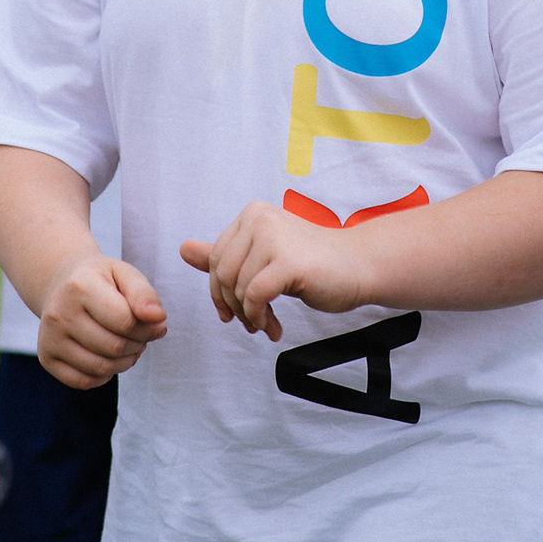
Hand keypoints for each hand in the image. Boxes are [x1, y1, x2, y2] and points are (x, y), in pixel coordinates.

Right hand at [35, 253, 166, 388]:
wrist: (61, 284)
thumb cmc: (100, 281)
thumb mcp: (125, 275)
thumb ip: (144, 294)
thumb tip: (158, 318)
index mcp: (79, 287)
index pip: (125, 321)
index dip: (148, 327)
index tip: (155, 322)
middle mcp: (58, 314)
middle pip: (114, 347)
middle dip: (138, 344)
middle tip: (141, 335)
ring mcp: (49, 338)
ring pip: (101, 368)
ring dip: (125, 362)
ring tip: (128, 345)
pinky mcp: (46, 358)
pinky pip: (84, 382)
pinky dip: (104, 375)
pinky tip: (108, 357)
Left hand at [181, 199, 376, 340]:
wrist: (359, 267)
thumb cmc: (312, 264)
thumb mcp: (264, 258)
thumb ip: (226, 254)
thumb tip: (183, 249)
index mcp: (251, 214)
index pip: (216, 258)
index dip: (220, 292)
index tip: (233, 313)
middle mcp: (258, 218)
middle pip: (222, 273)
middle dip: (232, 305)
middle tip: (251, 325)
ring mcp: (273, 237)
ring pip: (238, 287)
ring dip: (250, 316)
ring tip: (267, 326)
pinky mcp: (287, 261)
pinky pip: (254, 296)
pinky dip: (259, 317)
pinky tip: (274, 327)